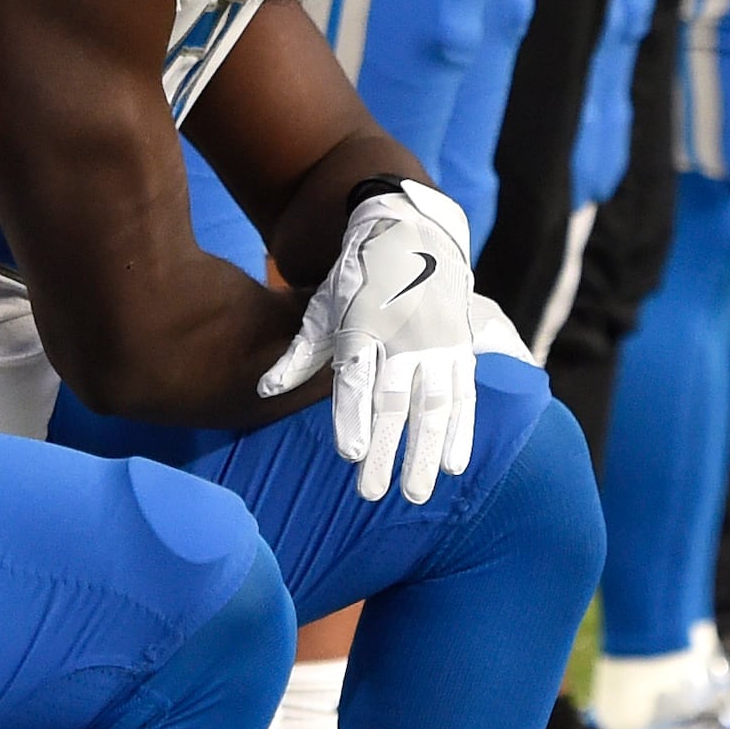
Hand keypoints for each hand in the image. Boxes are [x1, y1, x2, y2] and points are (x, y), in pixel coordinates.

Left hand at [256, 179, 484, 503]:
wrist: (411, 234)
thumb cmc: (357, 279)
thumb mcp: (322, 306)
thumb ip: (300, 354)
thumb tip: (265, 391)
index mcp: (362, 322)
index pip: (357, 377)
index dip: (353, 415)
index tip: (349, 455)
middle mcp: (403, 334)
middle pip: (394, 400)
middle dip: (385, 450)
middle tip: (371, 493)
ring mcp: (437, 341)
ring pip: (434, 404)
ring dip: (425, 452)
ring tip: (415, 494)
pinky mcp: (461, 347)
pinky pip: (464, 394)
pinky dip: (461, 431)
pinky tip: (452, 466)